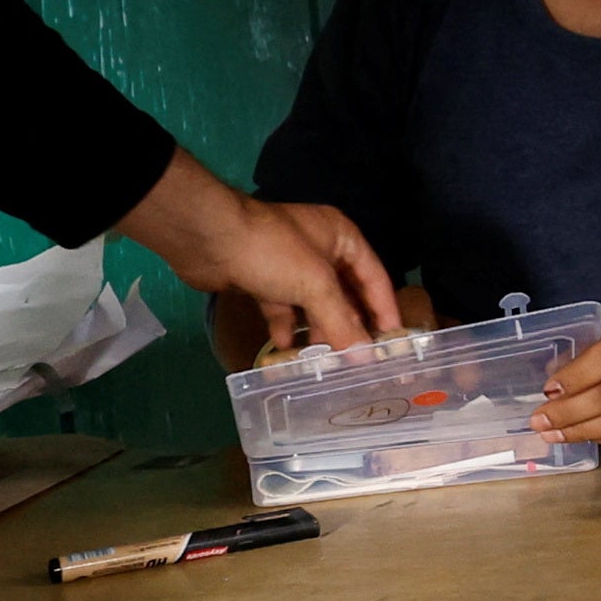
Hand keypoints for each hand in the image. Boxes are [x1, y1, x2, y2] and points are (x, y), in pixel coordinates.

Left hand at [115, 148, 397, 352]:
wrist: (208, 237)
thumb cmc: (273, 252)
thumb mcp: (316, 285)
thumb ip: (343, 322)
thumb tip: (366, 358)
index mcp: (342, 237)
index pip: (375, 277)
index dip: (385, 310)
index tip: (393, 344)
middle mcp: (320, 248)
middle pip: (344, 292)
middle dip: (350, 325)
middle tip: (361, 360)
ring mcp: (289, 264)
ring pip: (313, 302)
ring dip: (318, 330)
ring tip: (327, 362)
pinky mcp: (262, 278)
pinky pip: (283, 307)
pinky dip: (286, 326)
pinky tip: (286, 348)